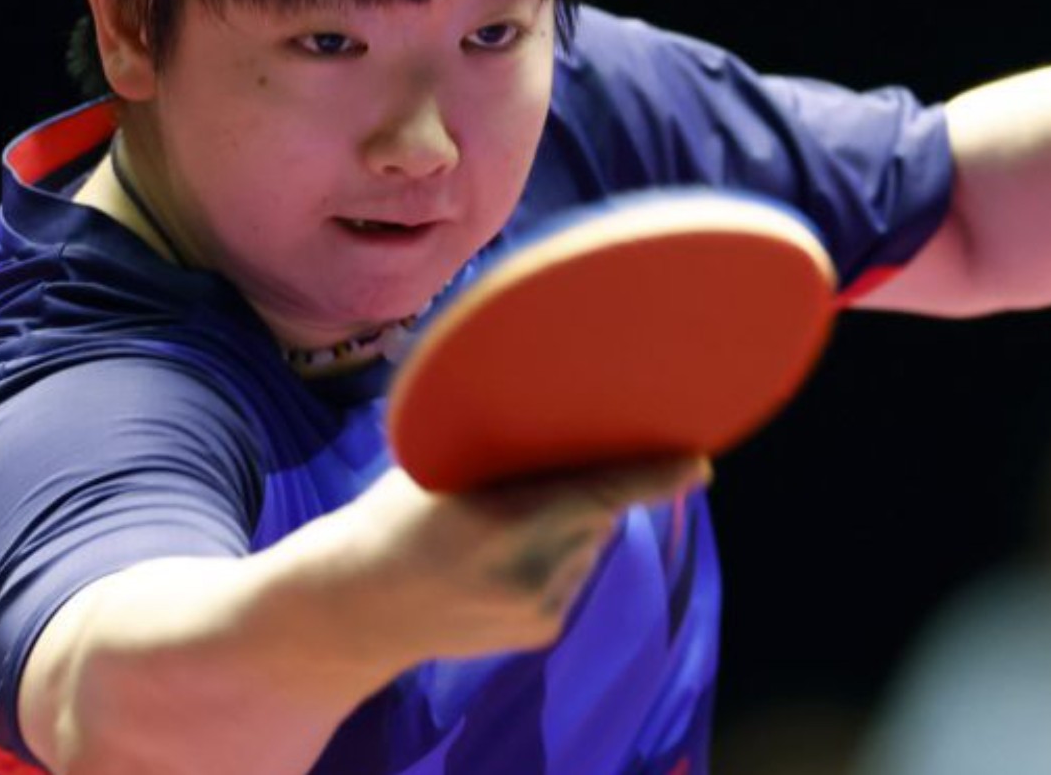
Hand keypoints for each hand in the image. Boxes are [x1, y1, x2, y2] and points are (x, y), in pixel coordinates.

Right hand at [333, 456, 710, 663]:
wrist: (353, 609)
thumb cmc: (392, 518)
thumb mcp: (437, 469)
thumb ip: (505, 455)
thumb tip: (571, 419)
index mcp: (502, 522)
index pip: (600, 493)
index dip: (655, 476)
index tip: (698, 463)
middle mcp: (531, 573)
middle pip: (598, 512)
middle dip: (587, 488)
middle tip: (532, 482)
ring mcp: (540, 608)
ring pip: (588, 544)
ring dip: (569, 526)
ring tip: (500, 531)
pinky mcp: (543, 631)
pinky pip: (573, 575)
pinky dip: (554, 559)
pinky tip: (502, 564)